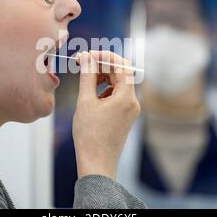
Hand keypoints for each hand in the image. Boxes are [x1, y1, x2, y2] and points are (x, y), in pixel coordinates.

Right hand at [72, 50, 140, 179]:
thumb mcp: (85, 101)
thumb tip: (88, 58)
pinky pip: (117, 95)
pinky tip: (92, 95)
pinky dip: (105, 90)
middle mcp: (133, 102)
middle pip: (121, 74)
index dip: (105, 56)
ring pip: (118, 84)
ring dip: (103, 77)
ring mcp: (130, 110)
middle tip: (83, 62)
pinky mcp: (125, 116)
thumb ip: (88, 76)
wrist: (96, 163)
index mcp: (127, 97)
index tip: (89, 54)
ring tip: (85, 78)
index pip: (121, 65)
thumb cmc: (90, 135)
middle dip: (102, 66)